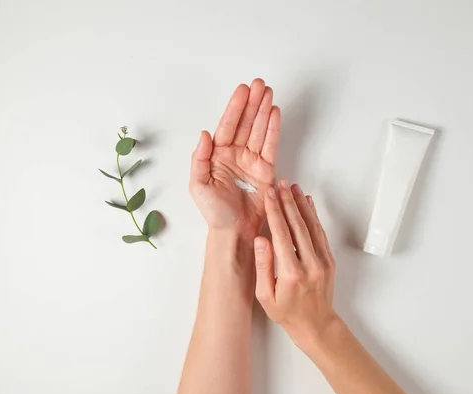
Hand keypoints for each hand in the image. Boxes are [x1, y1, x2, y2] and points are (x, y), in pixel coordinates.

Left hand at [190, 79, 280, 239]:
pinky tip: (274, 113)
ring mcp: (251, 161)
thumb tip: (204, 134)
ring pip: (258, 130)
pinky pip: (270, 145)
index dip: (235, 107)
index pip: (227, 126)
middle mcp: (235, 154)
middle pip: (245, 123)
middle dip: (252, 103)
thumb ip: (199, 159)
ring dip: (263, 111)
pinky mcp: (266, 169)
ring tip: (268, 92)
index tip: (242, 90)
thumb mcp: (198, 185)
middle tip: (259, 84)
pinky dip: (273, 129)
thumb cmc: (214, 212)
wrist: (234, 231)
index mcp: (217, 155)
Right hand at [253, 180, 336, 348]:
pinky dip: (313, 215)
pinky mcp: (329, 260)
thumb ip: (263, 266)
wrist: (316, 324)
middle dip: (287, 202)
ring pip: (311, 226)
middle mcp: (310, 264)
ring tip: (291, 187)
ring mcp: (323, 261)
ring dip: (301, 204)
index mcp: (291, 273)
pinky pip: (320, 233)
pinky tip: (307, 203)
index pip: (281, 235)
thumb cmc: (288, 313)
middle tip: (279, 183)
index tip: (269, 195)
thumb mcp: (265, 296)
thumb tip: (260, 240)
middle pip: (297, 225)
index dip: (274, 212)